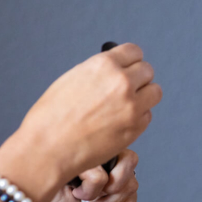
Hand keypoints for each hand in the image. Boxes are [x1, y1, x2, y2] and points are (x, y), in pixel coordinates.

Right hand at [12, 44, 160, 184]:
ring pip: (155, 92)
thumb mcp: (72, 79)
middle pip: (147, 71)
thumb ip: (99, 71)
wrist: (46, 150)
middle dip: (138, 78)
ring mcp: (132, 106)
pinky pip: (147, 115)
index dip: (130, 60)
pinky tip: (119, 122)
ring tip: (126, 105)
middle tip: (127, 88)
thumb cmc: (51, 118)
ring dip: (144, 96)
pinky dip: (137, 118)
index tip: (130, 66)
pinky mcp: (136, 127)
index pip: (134, 52)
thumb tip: (115, 68)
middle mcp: (122, 82)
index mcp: (104, 65)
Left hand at [25, 150, 139, 201]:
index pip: (108, 154)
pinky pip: (132, 201)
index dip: (96, 179)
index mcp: (88, 154)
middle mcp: (106, 162)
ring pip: (131, 185)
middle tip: (91, 200)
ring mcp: (117, 179)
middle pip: (130, 160)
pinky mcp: (124, 197)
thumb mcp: (56, 185)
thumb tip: (97, 166)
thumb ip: (76, 167)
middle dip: (112, 187)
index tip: (75, 192)